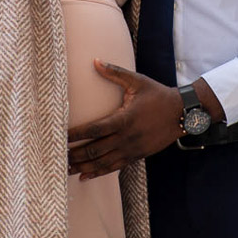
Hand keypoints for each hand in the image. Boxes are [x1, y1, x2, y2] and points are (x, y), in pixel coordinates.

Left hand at [67, 60, 183, 178]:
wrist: (182, 114)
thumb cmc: (157, 95)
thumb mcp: (137, 81)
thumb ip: (114, 72)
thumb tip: (95, 60)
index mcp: (124, 119)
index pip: (94, 129)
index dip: (75, 134)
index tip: (60, 137)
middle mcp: (126, 137)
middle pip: (95, 149)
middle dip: (75, 154)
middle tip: (56, 157)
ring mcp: (132, 149)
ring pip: (102, 162)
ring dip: (83, 167)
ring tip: (64, 169)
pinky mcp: (136, 156)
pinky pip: (114, 167)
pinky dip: (98, 173)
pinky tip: (84, 177)